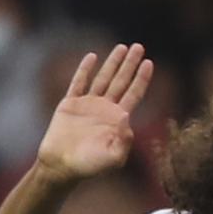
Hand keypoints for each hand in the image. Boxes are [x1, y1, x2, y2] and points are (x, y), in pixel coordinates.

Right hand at [37, 44, 152, 182]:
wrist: (63, 166)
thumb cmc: (90, 166)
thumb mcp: (113, 158)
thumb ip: (124, 142)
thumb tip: (126, 120)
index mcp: (119, 120)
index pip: (134, 94)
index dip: (142, 78)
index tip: (150, 62)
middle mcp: (106, 109)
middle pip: (121, 81)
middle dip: (130, 64)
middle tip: (139, 46)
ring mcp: (88, 105)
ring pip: (103, 78)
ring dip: (112, 62)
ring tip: (122, 47)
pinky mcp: (70, 104)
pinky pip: (79, 82)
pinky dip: (85, 70)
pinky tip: (92, 56)